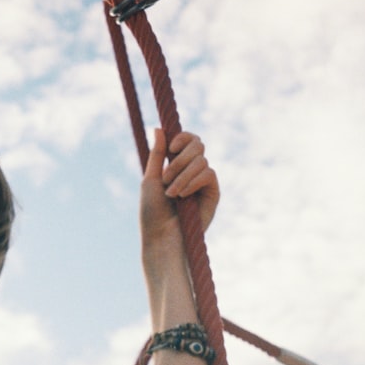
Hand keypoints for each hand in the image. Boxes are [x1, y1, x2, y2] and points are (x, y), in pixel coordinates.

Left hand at [140, 129, 219, 250]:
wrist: (161, 236)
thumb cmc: (152, 212)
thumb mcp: (151, 179)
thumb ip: (157, 154)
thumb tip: (159, 127)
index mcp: (176, 166)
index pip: (188, 140)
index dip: (182, 137)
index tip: (171, 148)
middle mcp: (191, 171)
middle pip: (198, 144)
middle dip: (179, 159)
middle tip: (165, 178)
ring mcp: (203, 182)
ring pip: (201, 160)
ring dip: (182, 175)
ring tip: (171, 193)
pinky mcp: (213, 193)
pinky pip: (209, 173)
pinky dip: (192, 182)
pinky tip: (182, 196)